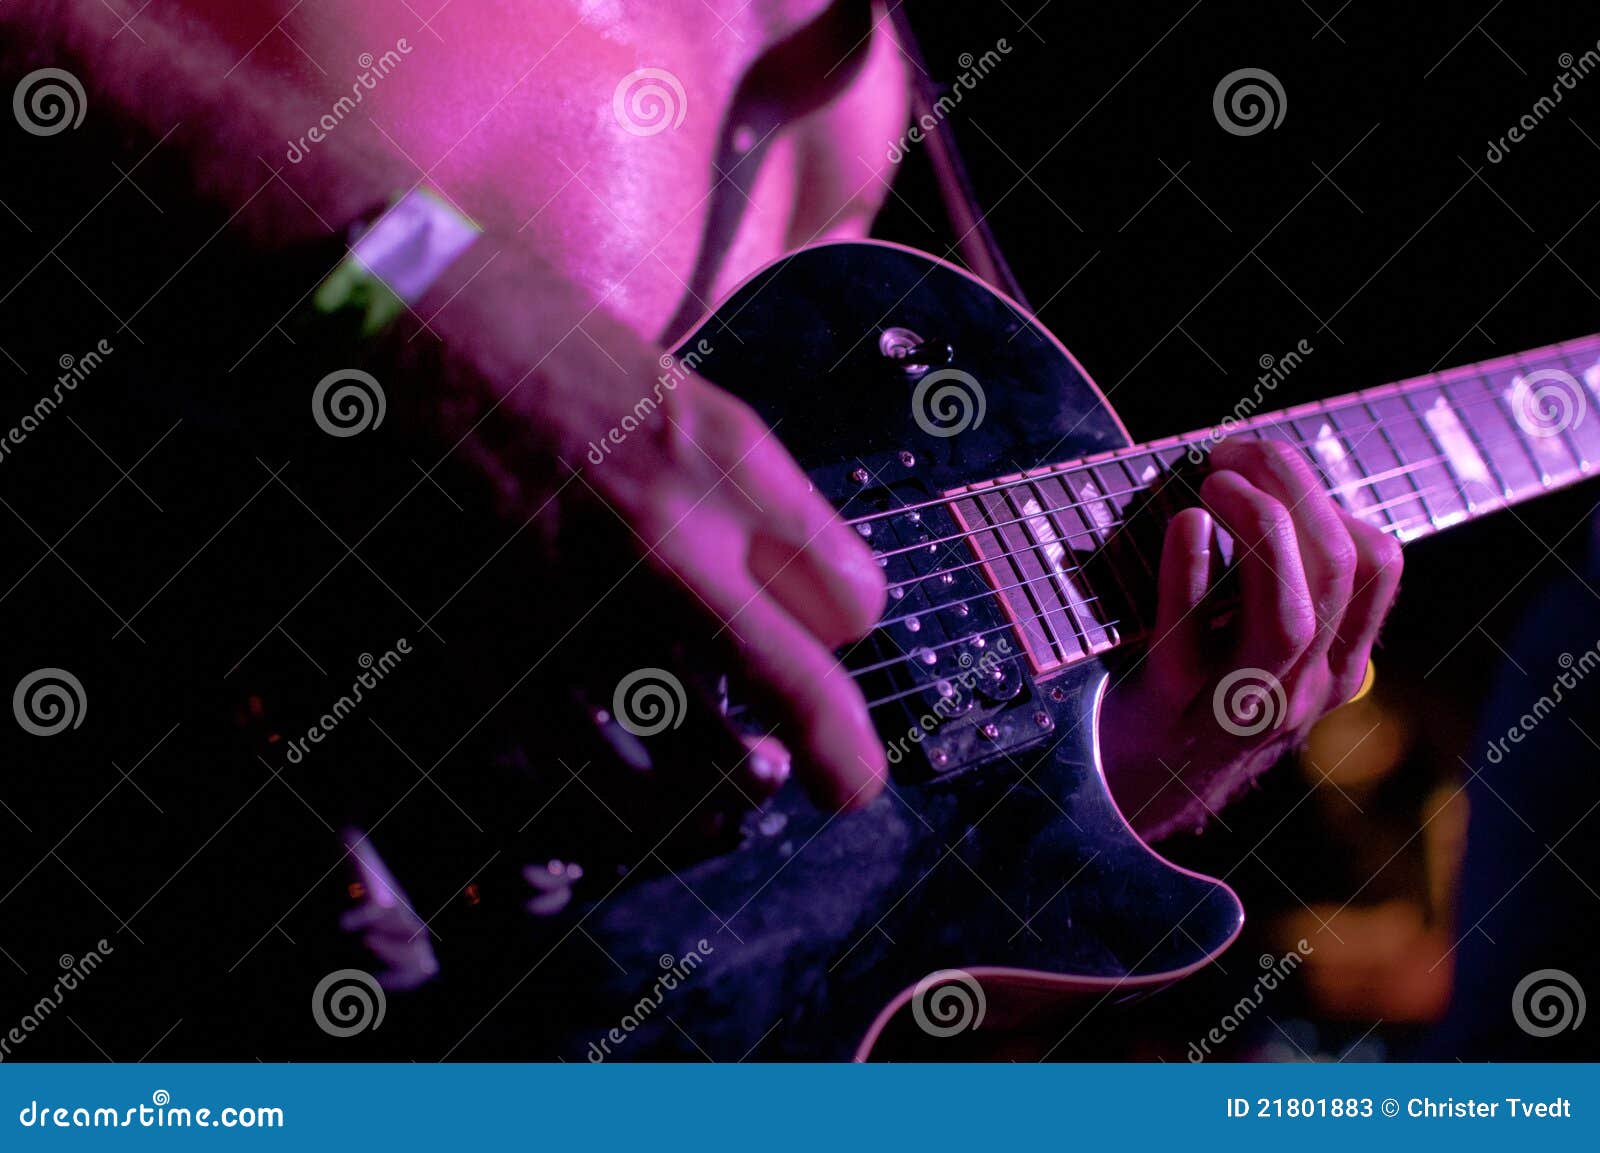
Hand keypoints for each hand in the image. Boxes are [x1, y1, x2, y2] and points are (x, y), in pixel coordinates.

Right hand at [409, 239, 887, 827]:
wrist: (386, 324)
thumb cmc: (532, 342)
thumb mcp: (675, 389)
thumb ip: (743, 492)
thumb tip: (792, 588)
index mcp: (725, 458)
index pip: (850, 599)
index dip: (846, 626)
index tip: (829, 635)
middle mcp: (669, 542)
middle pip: (804, 694)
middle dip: (842, 758)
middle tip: (847, 786)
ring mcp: (582, 610)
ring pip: (695, 766)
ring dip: (725, 784)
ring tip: (733, 785)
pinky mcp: (492, 653)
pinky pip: (581, 773)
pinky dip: (614, 790)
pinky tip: (623, 780)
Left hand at [1099, 439, 1402, 839]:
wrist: (1124, 801)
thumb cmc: (1186, 700)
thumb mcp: (1253, 651)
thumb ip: (1275, 587)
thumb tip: (1261, 481)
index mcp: (1331, 667)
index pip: (1378, 565)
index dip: (1331, 496)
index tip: (1268, 466)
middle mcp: (1300, 690)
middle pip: (1338, 571)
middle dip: (1293, 487)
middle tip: (1236, 449)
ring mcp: (1238, 706)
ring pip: (1288, 613)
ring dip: (1259, 525)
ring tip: (1216, 479)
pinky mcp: (1167, 709)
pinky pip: (1188, 638)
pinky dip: (1190, 573)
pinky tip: (1184, 525)